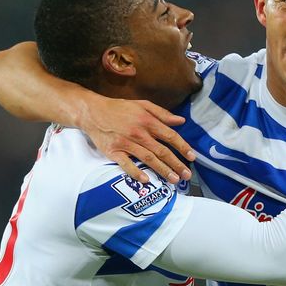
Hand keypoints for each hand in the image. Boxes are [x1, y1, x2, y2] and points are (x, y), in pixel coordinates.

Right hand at [76, 93, 195, 183]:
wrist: (92, 112)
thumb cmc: (119, 108)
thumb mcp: (142, 105)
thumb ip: (162, 114)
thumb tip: (181, 121)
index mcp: (147, 121)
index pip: (170, 136)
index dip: (182, 147)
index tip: (192, 157)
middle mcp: (138, 133)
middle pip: (161, 151)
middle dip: (176, 164)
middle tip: (187, 175)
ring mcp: (125, 143)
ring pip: (148, 159)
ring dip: (162, 170)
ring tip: (174, 180)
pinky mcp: (113, 151)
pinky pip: (126, 164)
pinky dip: (136, 172)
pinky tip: (147, 180)